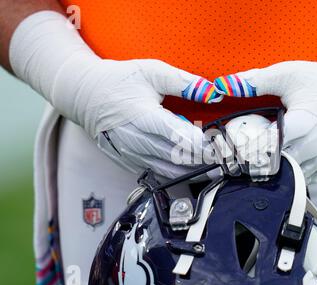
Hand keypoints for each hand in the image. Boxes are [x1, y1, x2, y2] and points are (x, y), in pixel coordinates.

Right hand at [9, 12, 221, 178]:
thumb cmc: (119, 80)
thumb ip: (184, 82)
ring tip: (213, 166)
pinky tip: (191, 169)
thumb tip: (213, 92)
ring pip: (168, 171)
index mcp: (142, 116)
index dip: (201, 145)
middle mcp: (135, 140)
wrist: (85, 95)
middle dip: (203, 160)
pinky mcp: (128, 163)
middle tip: (223, 158)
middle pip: (176, 158)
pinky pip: (156, 174)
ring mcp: (130, 154)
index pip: (178, 137)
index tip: (219, 146)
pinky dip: (176, 173)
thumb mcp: (152, 72)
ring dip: (192, 171)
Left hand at [213, 61, 316, 183]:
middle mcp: (316, 143)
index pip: (271, 146)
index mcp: (303, 121)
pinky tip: (280, 169)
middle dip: (259, 166)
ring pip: (294, 176)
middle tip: (241, 165)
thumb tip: (223, 84)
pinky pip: (308, 177)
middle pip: (281, 166)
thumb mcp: (288, 74)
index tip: (234, 152)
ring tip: (258, 168)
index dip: (251, 151)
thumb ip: (255, 81)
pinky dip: (293, 175)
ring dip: (276, 174)